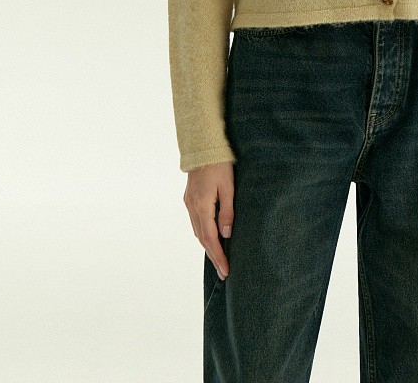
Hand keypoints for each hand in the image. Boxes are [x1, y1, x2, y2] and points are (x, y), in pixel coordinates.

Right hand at [183, 162, 234, 279]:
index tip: (225, 270)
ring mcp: (189, 203)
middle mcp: (192, 207)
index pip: (210, 238)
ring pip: (198, 231)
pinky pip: (196, 221)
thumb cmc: (219, 165)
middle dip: (213, 255)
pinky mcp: (189, 198)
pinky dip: (204, 233)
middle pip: (202, 238)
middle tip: (223, 271)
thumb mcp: (228, 187)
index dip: (218, 256)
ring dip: (208, 245)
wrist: (202, 147)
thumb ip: (227, 211)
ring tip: (219, 258)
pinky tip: (211, 237)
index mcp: (201, 206)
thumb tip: (226, 234)